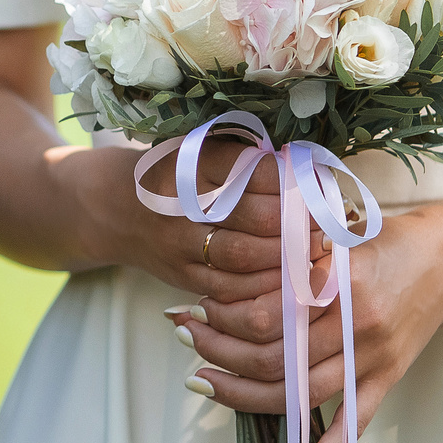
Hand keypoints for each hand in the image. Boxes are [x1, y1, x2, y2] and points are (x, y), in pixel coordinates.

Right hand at [75, 139, 325, 301]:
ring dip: (288, 258)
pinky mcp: (184, 278)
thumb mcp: (201, 152)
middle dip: (299, 223)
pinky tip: (290, 281)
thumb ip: (247, 161)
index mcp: (191, 165)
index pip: (252, 172)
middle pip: (254, 217)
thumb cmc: (172, 175)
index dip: (293, 180)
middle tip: (330, 224)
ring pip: (245, 259)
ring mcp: (180, 247)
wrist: (112, 210)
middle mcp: (183, 207)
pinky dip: (265, 288)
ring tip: (317, 253)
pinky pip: (231, 290)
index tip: (323, 184)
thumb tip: (309, 174)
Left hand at [171, 202, 442, 442]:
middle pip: (274, 358)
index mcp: (339, 281)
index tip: (197, 308)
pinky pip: (352, 425)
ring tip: (204, 382)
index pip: (267, 313)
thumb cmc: (387, 241)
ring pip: (299, 394)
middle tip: (186, 338)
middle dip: (218, 352)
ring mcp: (371, 358)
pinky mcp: (387, 381)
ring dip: (243, 395)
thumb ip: (292, 253)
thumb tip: (227, 269)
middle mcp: (355, 324)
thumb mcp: (337, 233)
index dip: (223, 316)